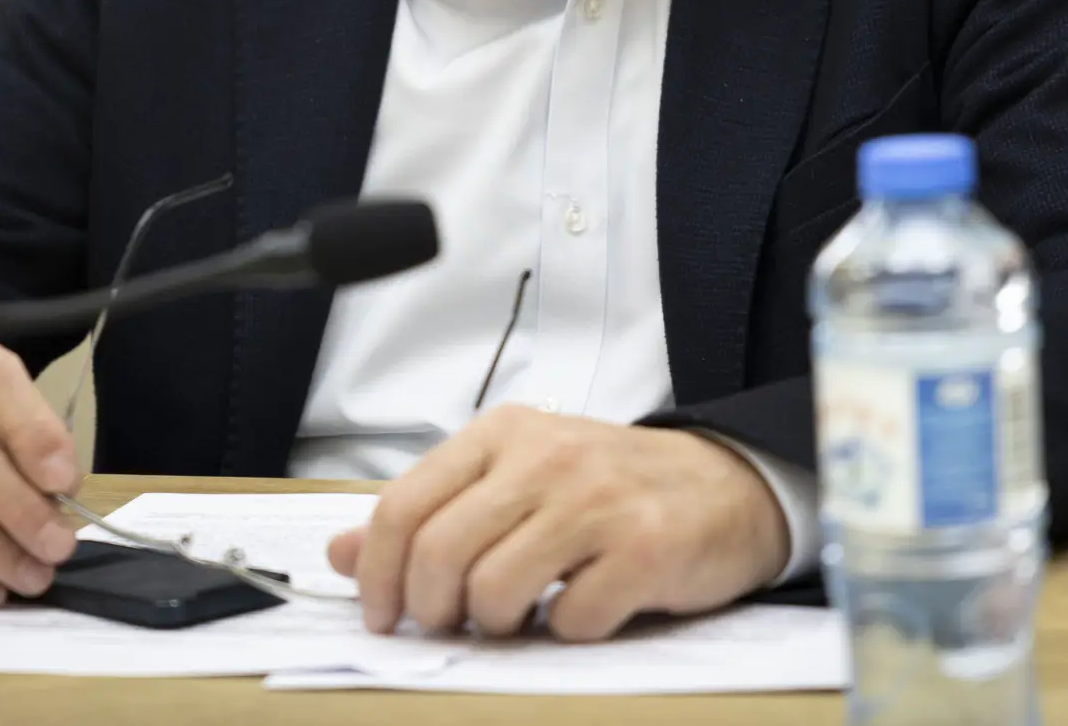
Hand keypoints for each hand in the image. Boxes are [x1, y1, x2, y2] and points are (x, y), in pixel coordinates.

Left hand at [325, 407, 790, 641]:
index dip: (379, 575)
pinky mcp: (645, 548)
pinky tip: (584, 610)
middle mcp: (547, 457)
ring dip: (499, 625)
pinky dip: (568, 632)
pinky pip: (572, 620)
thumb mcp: (513, 483)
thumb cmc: (609, 490)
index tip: (383, 615)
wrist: (726, 485)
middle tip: (456, 624)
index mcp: (503, 435)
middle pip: (441, 554)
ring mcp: (597, 501)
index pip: (404, 506)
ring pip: (495, 591)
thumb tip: (341, 553)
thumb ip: (429, 515)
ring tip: (522, 615)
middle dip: (434, 611)